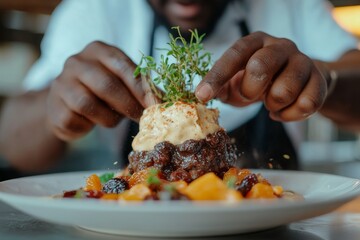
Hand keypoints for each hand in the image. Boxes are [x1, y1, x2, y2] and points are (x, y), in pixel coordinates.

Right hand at [47, 41, 157, 140]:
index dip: (141, 88)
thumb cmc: (103, 91)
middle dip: (128, 104)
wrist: (66, 103)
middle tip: (141, 117)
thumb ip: (142, 88)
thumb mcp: (122, 82)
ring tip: (115, 119)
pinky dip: (90, 126)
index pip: (123, 66)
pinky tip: (92, 122)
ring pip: (89, 104)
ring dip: (109, 118)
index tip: (156, 106)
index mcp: (98, 50)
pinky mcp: (54, 106)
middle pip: (106, 85)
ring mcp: (61, 83)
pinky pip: (76, 120)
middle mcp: (76, 61)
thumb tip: (167, 103)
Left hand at [196, 32, 326, 120]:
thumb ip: (219, 87)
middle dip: (249, 90)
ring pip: (284, 91)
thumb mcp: (235, 82)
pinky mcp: (319, 79)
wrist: (298, 81)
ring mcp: (302, 61)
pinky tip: (284, 110)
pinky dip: (289, 115)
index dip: (217, 76)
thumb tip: (201, 97)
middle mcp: (280, 46)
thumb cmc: (259, 81)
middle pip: (260, 66)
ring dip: (272, 105)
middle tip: (250, 96)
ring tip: (270, 102)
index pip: (234, 55)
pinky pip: (306, 105)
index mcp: (255, 42)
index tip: (202, 96)